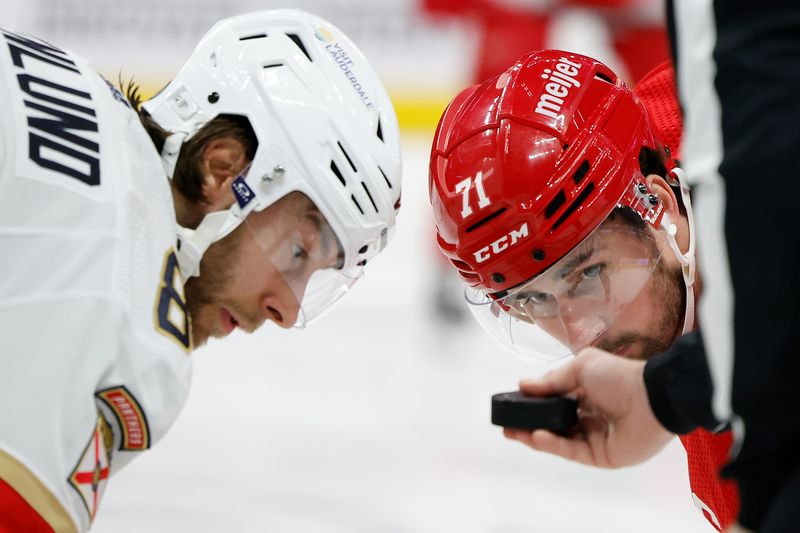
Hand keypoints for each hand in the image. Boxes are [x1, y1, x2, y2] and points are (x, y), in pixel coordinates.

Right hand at [504, 347, 672, 467]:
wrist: (652, 399)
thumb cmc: (619, 377)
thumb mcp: (581, 367)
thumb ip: (552, 380)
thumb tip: (524, 385)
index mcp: (588, 393)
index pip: (555, 400)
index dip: (534, 402)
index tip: (513, 401)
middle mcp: (591, 416)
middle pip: (554, 423)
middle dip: (529, 423)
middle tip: (505, 422)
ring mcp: (595, 437)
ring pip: (559, 440)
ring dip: (534, 436)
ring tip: (511, 432)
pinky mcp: (601, 456)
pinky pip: (572, 451)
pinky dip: (553, 445)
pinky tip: (537, 437)